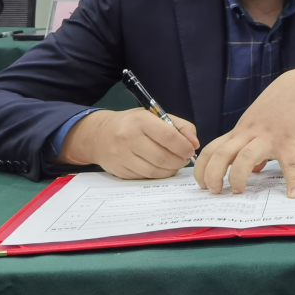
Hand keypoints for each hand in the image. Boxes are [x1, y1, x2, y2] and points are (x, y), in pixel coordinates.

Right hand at [59, 108, 198, 178]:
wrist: (99, 135)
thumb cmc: (133, 124)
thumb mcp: (156, 116)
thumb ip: (180, 126)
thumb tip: (194, 144)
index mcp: (141, 121)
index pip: (168, 136)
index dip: (184, 146)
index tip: (191, 150)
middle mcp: (129, 138)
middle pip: (162, 157)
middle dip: (179, 161)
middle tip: (185, 159)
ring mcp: (122, 156)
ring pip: (154, 171)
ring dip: (171, 170)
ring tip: (175, 164)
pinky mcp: (119, 171)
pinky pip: (144, 177)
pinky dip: (158, 175)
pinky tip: (161, 168)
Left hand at [194, 69, 294, 197]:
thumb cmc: (276, 109)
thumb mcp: (256, 125)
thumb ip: (251, 146)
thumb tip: (254, 171)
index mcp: (239, 132)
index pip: (211, 150)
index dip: (201, 169)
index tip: (202, 185)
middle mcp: (250, 134)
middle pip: (223, 154)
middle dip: (214, 175)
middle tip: (216, 192)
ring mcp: (269, 137)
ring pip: (246, 157)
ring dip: (238, 177)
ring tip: (239, 191)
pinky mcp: (290, 142)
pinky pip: (290, 163)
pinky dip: (292, 180)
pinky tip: (294, 193)